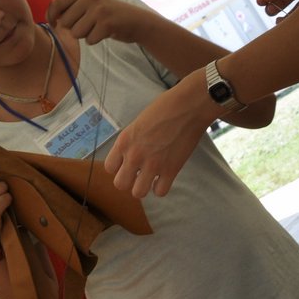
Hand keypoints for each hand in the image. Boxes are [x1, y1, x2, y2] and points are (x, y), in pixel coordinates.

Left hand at [47, 0, 153, 46]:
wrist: (137, 21)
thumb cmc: (108, 15)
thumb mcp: (90, 5)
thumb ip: (72, 8)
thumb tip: (50, 19)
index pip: (56, 3)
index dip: (50, 16)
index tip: (54, 25)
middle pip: (64, 23)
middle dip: (73, 29)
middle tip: (89, 25)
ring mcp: (99, 10)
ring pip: (76, 33)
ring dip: (85, 35)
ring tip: (97, 27)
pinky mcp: (106, 24)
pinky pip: (89, 40)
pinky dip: (95, 40)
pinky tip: (105, 33)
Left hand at [105, 71, 217, 197]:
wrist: (189, 106)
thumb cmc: (165, 108)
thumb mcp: (138, 123)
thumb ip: (131, 141)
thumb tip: (130, 154)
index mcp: (124, 142)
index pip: (109, 167)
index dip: (119, 167)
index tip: (128, 163)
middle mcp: (134, 156)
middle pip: (120, 184)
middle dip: (129, 181)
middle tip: (138, 173)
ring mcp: (152, 165)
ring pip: (138, 193)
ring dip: (143, 188)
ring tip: (151, 178)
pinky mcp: (171, 170)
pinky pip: (160, 192)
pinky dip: (161, 188)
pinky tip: (164, 179)